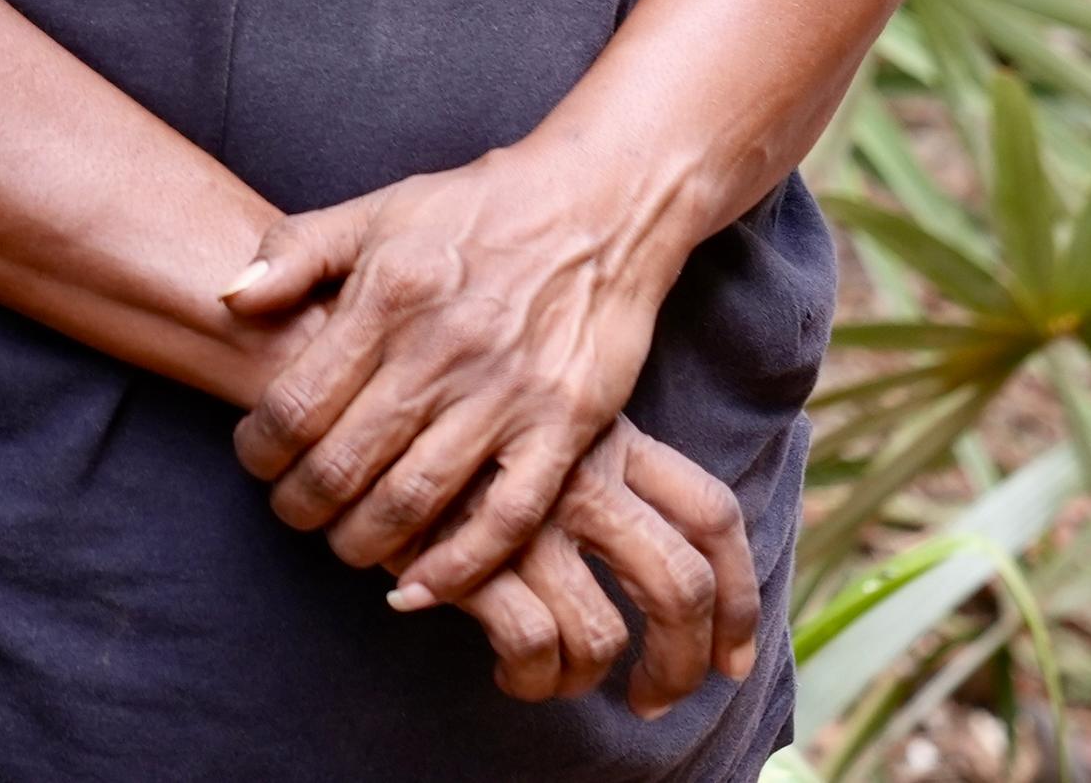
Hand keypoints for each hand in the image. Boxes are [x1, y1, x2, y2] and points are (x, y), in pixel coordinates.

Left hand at [224, 142, 747, 671]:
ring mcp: (507, 392)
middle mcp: (443, 347)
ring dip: (363, 541)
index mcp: (388, 294)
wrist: (598, 202)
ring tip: (345, 543)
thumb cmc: (476, 210)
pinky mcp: (565, 424)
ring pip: (414, 499)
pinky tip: (419, 585)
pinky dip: (458, 567)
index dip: (259, 448)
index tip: (256, 459)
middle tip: (293, 511)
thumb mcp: (377, 211)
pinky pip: (505, 518)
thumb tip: (228, 299)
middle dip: (301, 505)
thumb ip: (294, 250)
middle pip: (344, 463)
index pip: (295, 402)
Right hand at [410, 423, 761, 714]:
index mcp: (614, 438)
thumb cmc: (449, 415)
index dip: (740, 597)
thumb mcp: (540, 416)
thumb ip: (594, 464)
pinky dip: (529, 678)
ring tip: (558, 682)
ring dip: (586, 681)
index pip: (713, 515)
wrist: (350, 391)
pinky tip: (506, 672)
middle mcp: (585, 475)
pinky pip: (532, 648)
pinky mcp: (471, 555)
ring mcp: (529, 517)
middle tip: (656, 698)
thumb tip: (656, 554)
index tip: (732, 656)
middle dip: (682, 665)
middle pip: (680, 587)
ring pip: (602, 636)